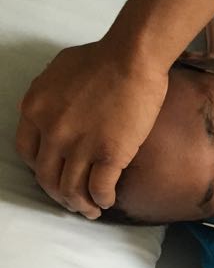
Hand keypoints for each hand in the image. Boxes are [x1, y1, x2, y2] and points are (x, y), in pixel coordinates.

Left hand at [16, 41, 168, 218]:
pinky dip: (101, 199)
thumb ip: (50, 95)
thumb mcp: (58, 72)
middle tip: (72, 201)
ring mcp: (80, 145)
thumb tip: (56, 109)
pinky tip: (107, 201)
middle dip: (59, 195)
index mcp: (35, 110)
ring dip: (80, 205)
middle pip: (47, 177)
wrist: (132, 58)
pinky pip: (99, 188)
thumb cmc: (102, 57)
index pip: (27, 152)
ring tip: (90, 210)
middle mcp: (52, 132)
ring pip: (71, 189)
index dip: (40, 169)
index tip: (54, 174)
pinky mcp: (109, 154)